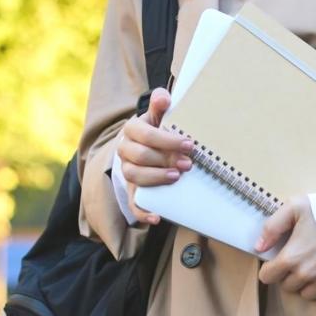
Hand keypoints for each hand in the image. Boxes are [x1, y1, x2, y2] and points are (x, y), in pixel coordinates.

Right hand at [117, 88, 194, 224]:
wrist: (146, 147)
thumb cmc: (158, 129)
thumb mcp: (159, 115)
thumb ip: (161, 104)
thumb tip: (164, 98)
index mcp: (132, 130)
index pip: (144, 134)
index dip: (166, 140)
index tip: (189, 144)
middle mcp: (126, 150)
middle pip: (139, 156)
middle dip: (164, 160)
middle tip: (189, 163)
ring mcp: (128, 171)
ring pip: (133, 176)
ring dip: (155, 178)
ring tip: (177, 177)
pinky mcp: (132, 189)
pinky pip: (132, 203)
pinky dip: (143, 211)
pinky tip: (156, 217)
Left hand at [256, 197, 315, 304]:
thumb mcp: (295, 207)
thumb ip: (273, 227)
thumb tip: (259, 246)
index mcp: (291, 258)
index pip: (267, 277)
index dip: (270, 268)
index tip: (277, 260)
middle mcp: (306, 275)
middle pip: (286, 286)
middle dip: (288, 275)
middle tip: (298, 258)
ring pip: (305, 294)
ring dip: (305, 284)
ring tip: (312, 266)